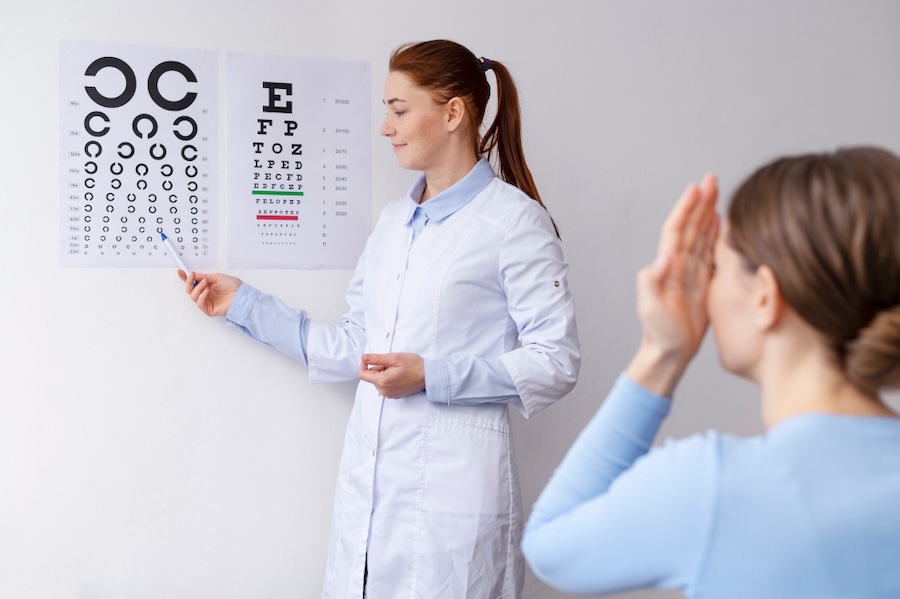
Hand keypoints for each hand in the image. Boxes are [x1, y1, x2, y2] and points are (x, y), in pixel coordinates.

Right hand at [178, 269, 241, 316]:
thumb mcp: (216, 277)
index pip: (192, 282)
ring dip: (197, 288)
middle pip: (189, 290)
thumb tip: (193, 274)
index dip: (185, 278)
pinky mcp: (208, 309)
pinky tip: (206, 292)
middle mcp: (205, 294)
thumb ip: (203, 276)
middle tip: (192, 276)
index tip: (180, 271)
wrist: (241, 295)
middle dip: (189, 282)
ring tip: (205, 284)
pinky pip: (199, 304)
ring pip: (193, 296)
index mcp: (206, 286)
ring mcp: (206, 301)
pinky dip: (201, 297)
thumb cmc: (233, 286)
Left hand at [358, 352, 425, 398]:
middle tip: (392, 363)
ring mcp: (389, 394)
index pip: (362, 375)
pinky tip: (399, 375)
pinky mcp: (394, 395)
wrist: (429, 376)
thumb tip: (363, 358)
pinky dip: (388, 378)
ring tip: (397, 369)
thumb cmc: (414, 365)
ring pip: (378, 380)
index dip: (363, 365)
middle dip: (379, 368)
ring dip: (384, 373)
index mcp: (382, 382)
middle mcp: (384, 391)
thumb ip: (376, 358)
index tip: (370, 359)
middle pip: (372, 377)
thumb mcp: (394, 358)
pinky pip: (385, 385)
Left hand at [627, 174, 718, 396]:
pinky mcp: (701, 283)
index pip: (677, 230)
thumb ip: (652, 282)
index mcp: (667, 266)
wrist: (669, 352)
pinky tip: (721, 225)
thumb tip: (663, 258)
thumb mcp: (651, 307)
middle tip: (712, 179)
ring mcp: (689, 273)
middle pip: (691, 226)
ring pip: (701, 236)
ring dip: (708, 214)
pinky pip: (709, 253)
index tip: (696, 188)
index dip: (686, 208)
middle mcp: (677, 265)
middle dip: (700, 202)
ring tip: (717, 194)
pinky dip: (715, 236)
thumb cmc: (660, 333)